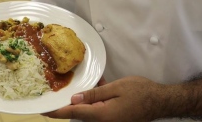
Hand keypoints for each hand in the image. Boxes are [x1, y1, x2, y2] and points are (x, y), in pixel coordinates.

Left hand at [43, 76, 163, 121]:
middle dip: (68, 103)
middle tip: (58, 89)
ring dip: (82, 100)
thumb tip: (74, 99)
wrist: (158, 101)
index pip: (72, 113)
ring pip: (87, 111)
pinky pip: (97, 110)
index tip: (42, 108)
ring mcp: (107, 121)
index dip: (56, 110)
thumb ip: (95, 94)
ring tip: (78, 83)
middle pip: (78, 114)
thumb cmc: (139, 92)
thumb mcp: (117, 88)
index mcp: (100, 115)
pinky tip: (98, 86)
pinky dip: (94, 100)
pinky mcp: (112, 118)